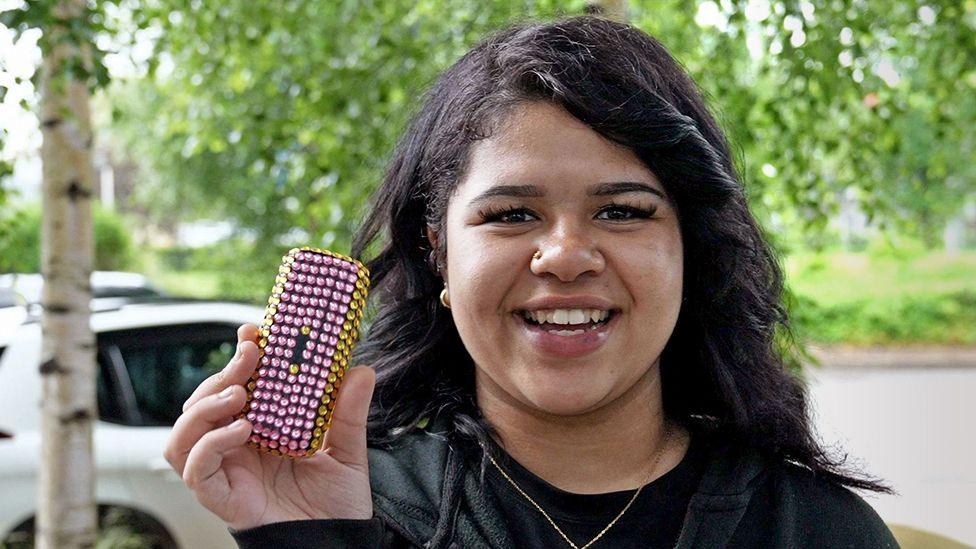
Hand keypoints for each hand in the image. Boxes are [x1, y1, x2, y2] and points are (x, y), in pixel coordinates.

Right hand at [163, 323, 375, 530]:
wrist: (338, 543)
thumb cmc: (336, 502)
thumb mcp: (348, 449)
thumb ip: (348, 412)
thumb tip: (360, 370)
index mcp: (260, 430)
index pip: (235, 386)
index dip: (237, 358)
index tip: (254, 333)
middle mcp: (236, 447)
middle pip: (204, 403)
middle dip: (221, 374)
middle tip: (250, 356)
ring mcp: (225, 472)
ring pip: (185, 434)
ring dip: (204, 407)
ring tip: (239, 395)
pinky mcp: (221, 498)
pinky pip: (195, 470)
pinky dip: (210, 445)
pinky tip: (241, 431)